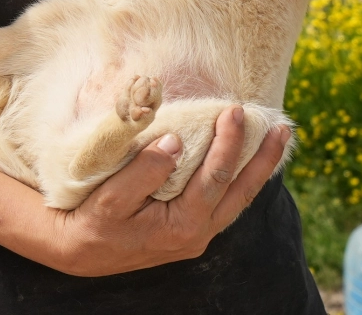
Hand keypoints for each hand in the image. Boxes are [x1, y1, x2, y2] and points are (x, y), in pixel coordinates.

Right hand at [43, 106, 291, 276]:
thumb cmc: (93, 222)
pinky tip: (251, 162)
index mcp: (182, 226)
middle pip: (241, 192)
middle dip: (263, 158)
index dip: (229, 143)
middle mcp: (198, 234)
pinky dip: (243, 179)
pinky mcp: (192, 229)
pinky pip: (226, 202)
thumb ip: (145, 169)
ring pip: (239, 199)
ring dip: (260, 169)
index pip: (216, 178)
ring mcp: (198, 234)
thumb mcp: (111, 197)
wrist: (81, 252)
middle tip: (281, 126)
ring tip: (279, 140)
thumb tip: (176, 141)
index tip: (234, 110)